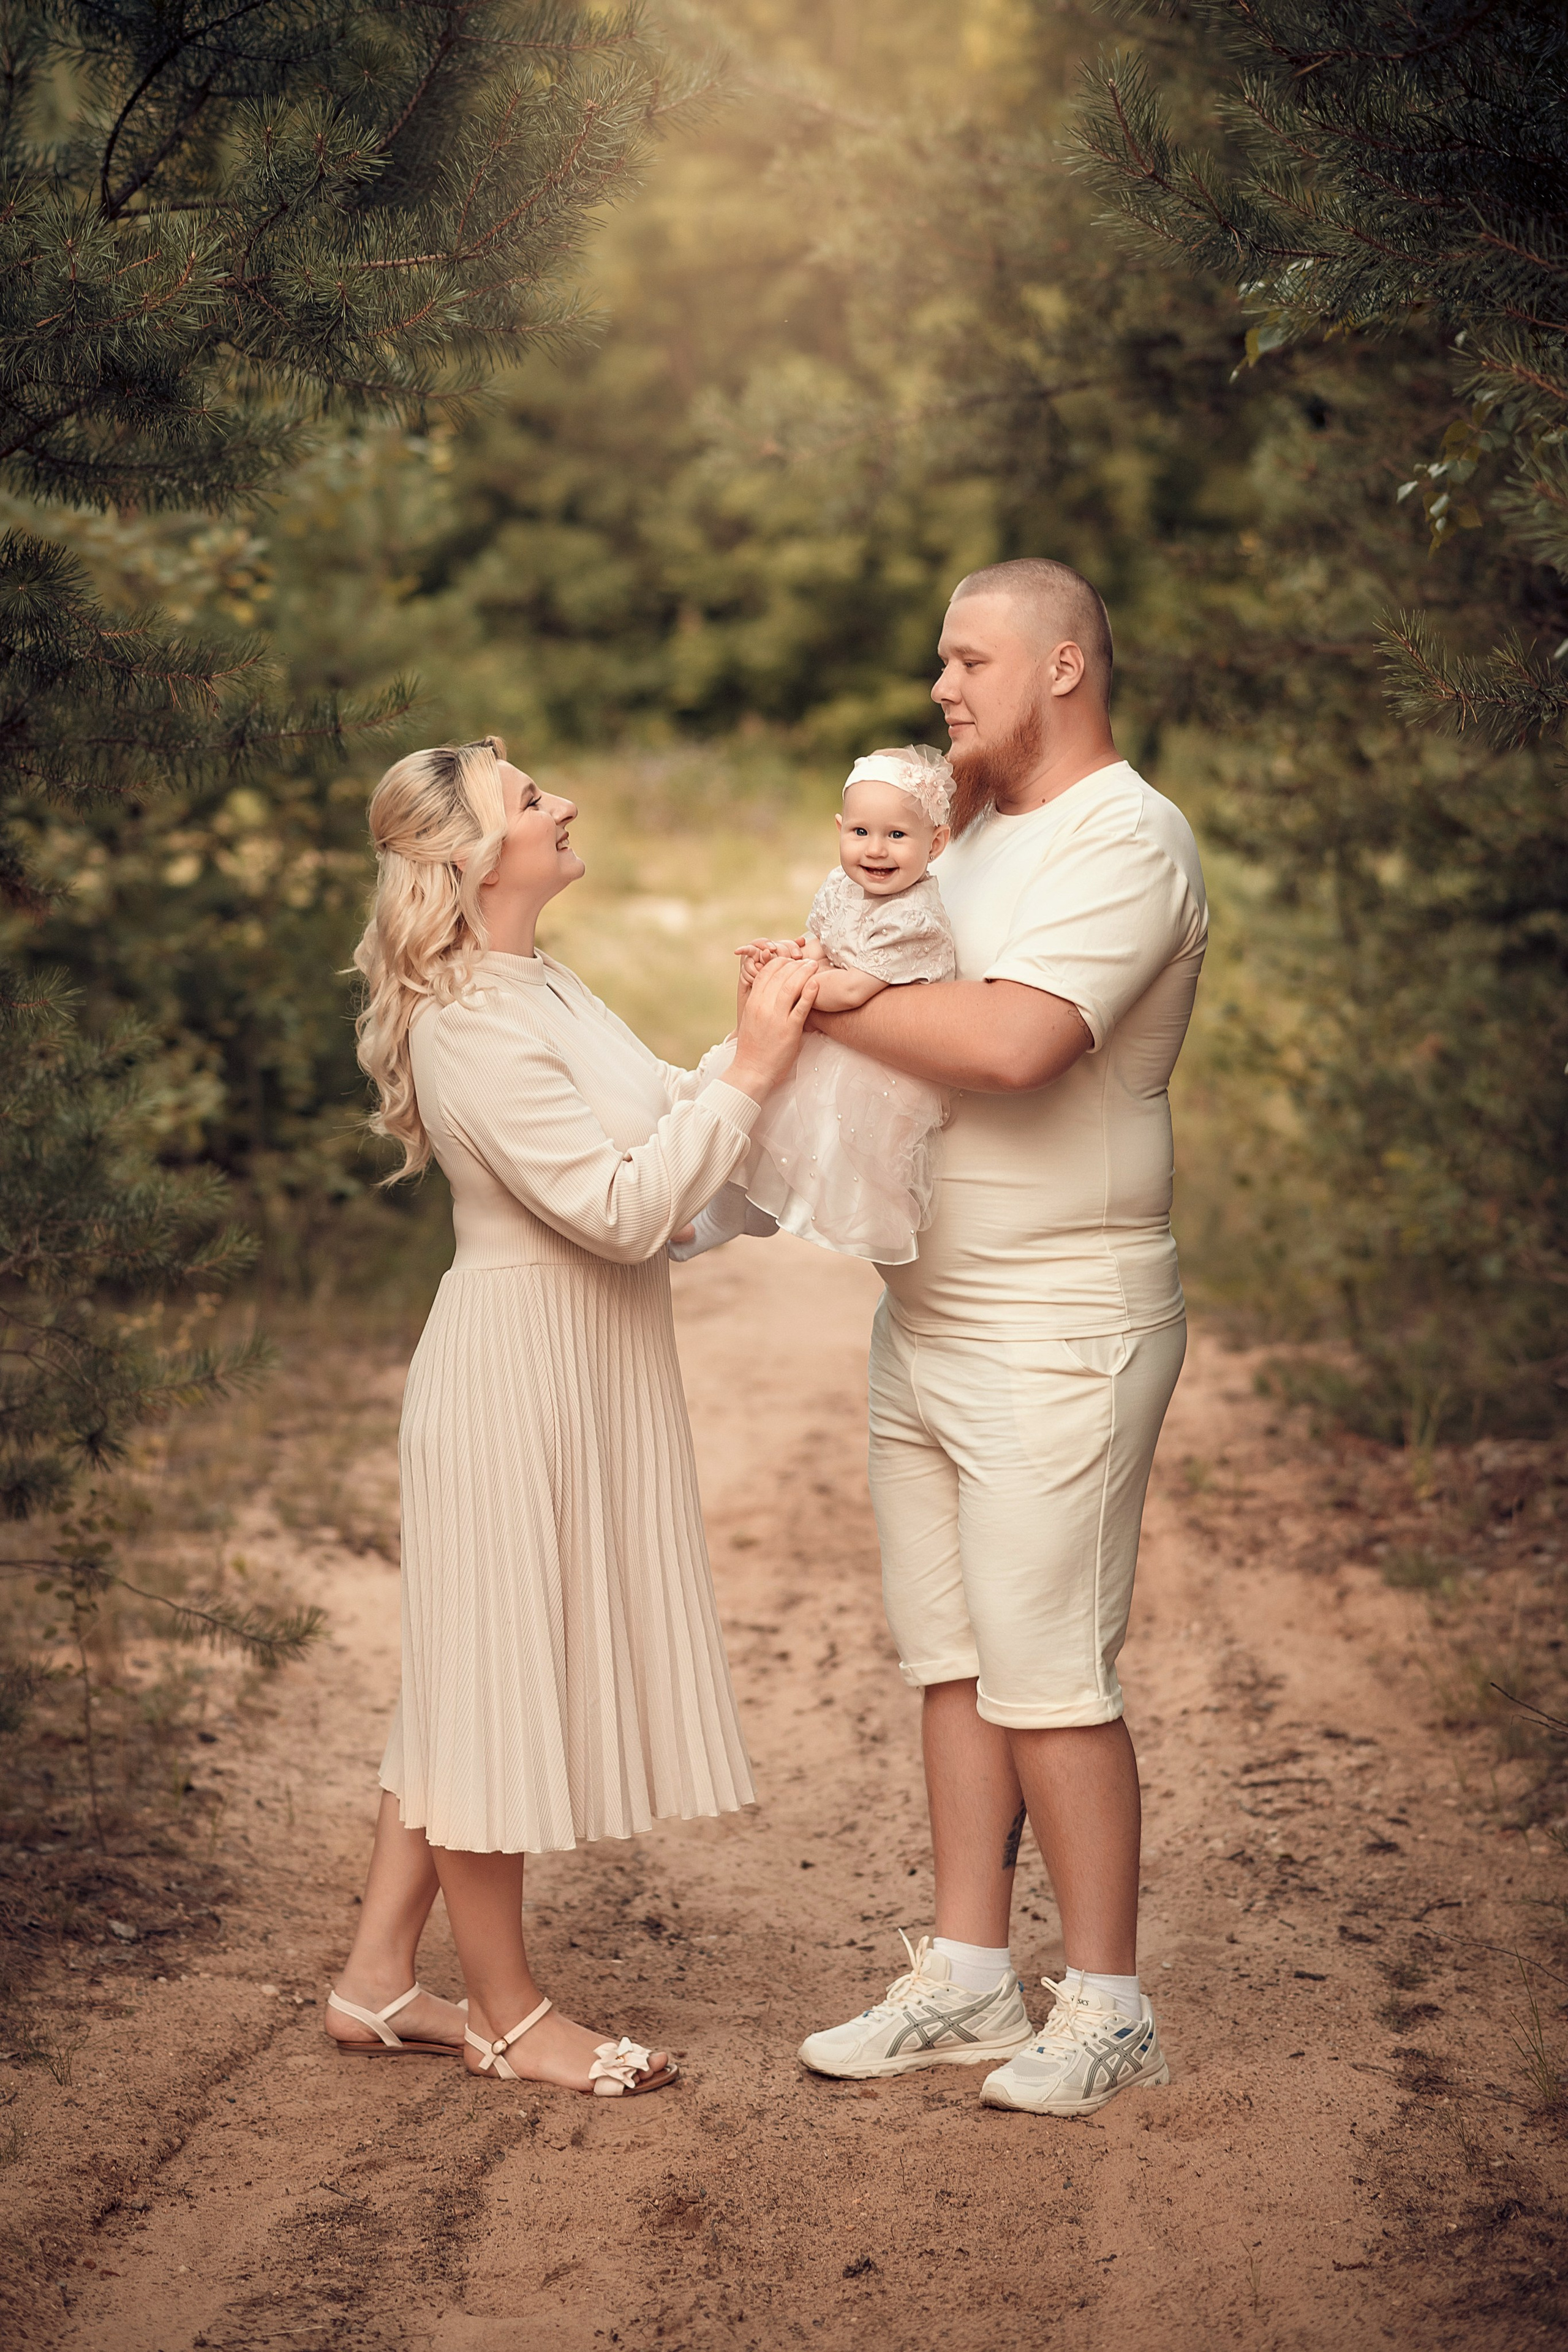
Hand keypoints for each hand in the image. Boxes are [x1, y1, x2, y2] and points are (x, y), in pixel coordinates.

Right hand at [726, 954, 820, 1101]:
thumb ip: (758, 1002)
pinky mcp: (789, 1030)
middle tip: (807, 961)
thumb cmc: (752, 1046)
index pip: (766, 973)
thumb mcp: (750, 1019)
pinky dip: (809, 993)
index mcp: (752, 1002)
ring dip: (804, 973)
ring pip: (791, 986)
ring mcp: (776, 1018)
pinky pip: (801, 1007)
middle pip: (780, 975)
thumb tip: (769, 988)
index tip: (791, 960)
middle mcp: (762, 1006)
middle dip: (795, 964)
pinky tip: (817, 984)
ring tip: (814, 967)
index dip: (780, 962)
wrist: (752, 1070)